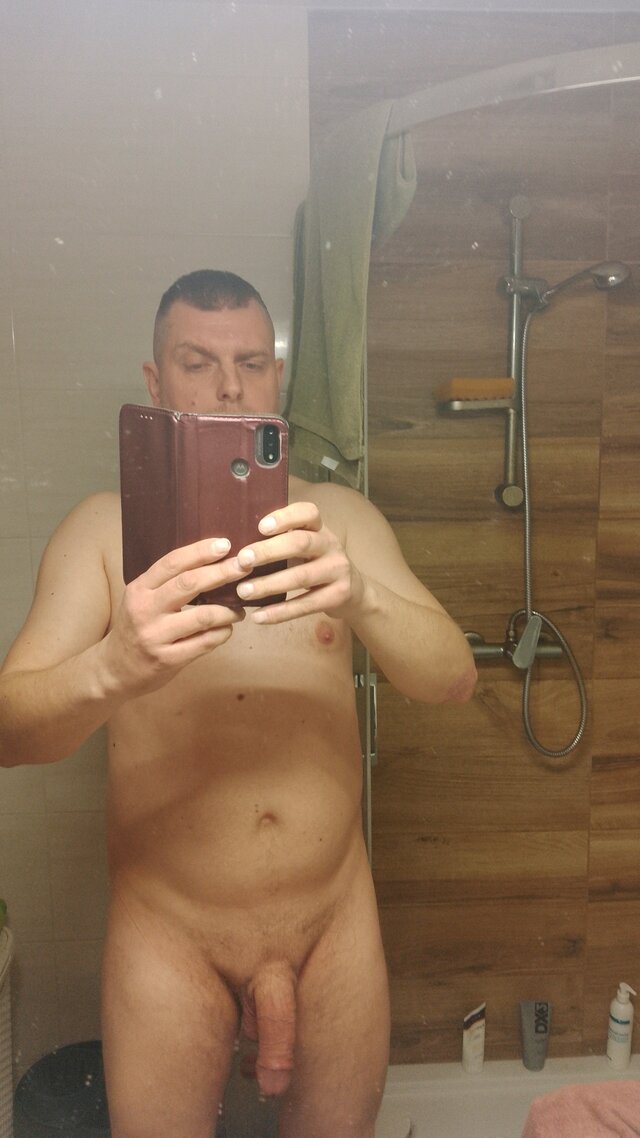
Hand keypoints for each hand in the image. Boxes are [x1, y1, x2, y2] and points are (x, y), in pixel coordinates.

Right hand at [100, 538, 246, 695]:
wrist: (116, 669)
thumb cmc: (138, 626)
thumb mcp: (143, 599)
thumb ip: (169, 583)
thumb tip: (214, 562)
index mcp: (139, 589)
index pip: (172, 563)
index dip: (200, 552)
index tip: (226, 544)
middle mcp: (145, 610)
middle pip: (189, 584)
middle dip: (222, 572)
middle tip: (246, 566)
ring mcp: (155, 636)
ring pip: (203, 616)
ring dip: (228, 610)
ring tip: (239, 609)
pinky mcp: (167, 659)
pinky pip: (205, 642)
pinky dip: (223, 633)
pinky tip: (227, 629)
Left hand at [233, 502, 363, 623]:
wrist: (352, 591)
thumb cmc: (314, 563)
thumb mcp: (305, 545)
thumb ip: (281, 540)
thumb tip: (234, 542)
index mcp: (319, 528)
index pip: (308, 513)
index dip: (285, 517)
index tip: (260, 526)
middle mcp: (331, 545)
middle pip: (300, 543)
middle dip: (269, 551)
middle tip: (242, 560)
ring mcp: (337, 570)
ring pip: (301, 577)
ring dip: (269, 585)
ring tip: (243, 591)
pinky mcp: (338, 596)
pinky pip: (305, 605)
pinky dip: (280, 612)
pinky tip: (258, 616)